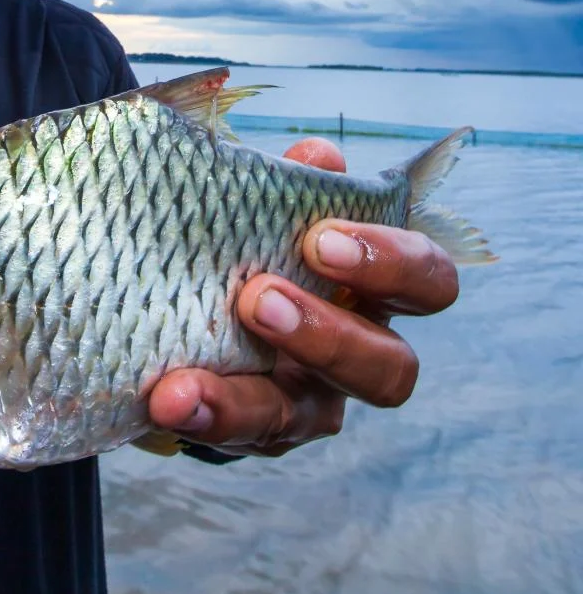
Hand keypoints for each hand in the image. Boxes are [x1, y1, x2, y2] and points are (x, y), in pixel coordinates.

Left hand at [148, 138, 459, 456]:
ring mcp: (306, 402)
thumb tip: (318, 156)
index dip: (388, 262)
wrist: (178, 300)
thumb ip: (288, 186)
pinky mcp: (254, 433)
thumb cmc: (243, 241)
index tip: (318, 237)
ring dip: (250, 393)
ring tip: (188, 377)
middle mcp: (354, 353)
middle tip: (257, 297)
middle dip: (328, 335)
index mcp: (371, 288)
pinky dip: (202, 415)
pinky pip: (238, 437)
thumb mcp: (259, 207)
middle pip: (392, 370)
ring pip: (311, 418)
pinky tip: (167, 400)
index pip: (425, 280)